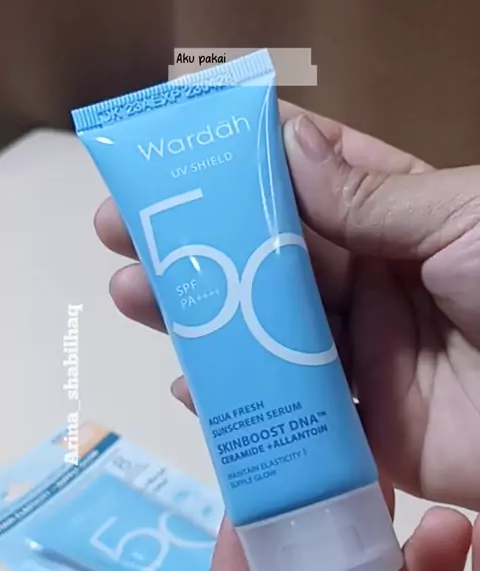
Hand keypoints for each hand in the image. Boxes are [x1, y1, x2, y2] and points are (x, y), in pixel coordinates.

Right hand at [95, 102, 479, 512]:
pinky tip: (190, 382)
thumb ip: (366, 195)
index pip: (313, 180)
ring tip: (133, 293)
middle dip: (200, 242)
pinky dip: (239, 399)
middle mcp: (376, 281)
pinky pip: (291, 409)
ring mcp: (364, 354)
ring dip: (200, 315)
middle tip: (124, 228)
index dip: (247, 167)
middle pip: (272, 258)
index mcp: (404, 218)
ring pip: (265, 331)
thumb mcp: (457, 217)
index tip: (182, 158)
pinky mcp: (363, 424)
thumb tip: (284, 146)